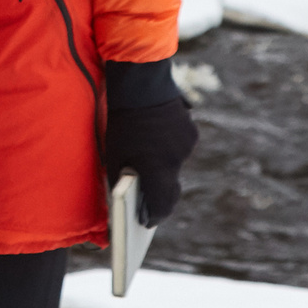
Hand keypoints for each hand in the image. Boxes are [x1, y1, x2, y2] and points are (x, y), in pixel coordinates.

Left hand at [105, 95, 198, 223]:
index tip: (147, 222)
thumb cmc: (122, 121)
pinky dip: (168, 150)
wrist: (142, 85)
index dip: (154, 216)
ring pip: (175, 165)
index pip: (161, 204)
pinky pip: (180, 148)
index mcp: (157, 168)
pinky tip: (156, 141)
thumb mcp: (116, 153)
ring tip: (148, 164)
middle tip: (148, 204)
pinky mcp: (191, 132)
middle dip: (159, 196)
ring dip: (163, 167)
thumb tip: (127, 198)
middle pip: (171, 188)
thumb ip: (123, 179)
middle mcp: (176, 160)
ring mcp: (187, 146)